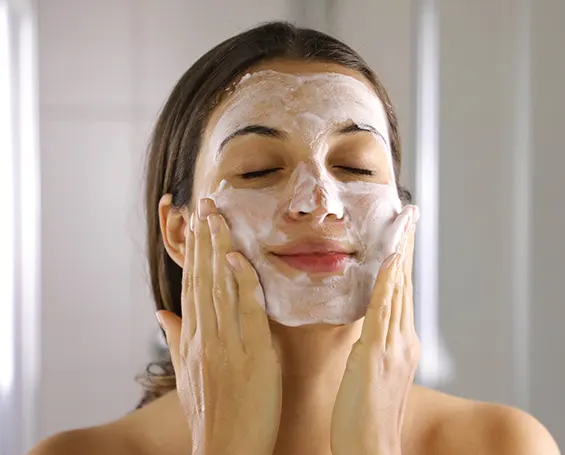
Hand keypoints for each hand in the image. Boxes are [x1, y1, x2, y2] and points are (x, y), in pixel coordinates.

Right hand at [157, 198, 281, 454]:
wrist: (224, 450)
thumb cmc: (211, 416)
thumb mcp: (188, 377)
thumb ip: (176, 341)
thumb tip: (161, 314)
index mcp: (192, 341)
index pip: (192, 286)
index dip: (193, 253)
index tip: (195, 223)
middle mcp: (204, 338)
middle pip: (201, 279)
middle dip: (202, 240)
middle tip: (206, 203)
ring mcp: (224, 346)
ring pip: (217, 288)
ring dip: (217, 249)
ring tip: (216, 215)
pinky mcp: (249, 356)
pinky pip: (244, 312)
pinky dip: (239, 283)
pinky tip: (237, 257)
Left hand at [331, 205, 420, 454]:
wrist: (372, 450)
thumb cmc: (365, 420)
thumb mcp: (371, 375)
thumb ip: (372, 347)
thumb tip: (367, 326)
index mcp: (400, 344)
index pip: (401, 293)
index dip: (403, 262)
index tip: (402, 235)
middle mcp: (403, 341)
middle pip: (406, 285)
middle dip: (408, 248)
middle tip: (409, 215)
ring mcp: (394, 347)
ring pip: (399, 291)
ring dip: (401, 254)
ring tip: (403, 224)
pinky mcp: (377, 355)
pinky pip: (384, 311)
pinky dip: (390, 284)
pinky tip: (391, 261)